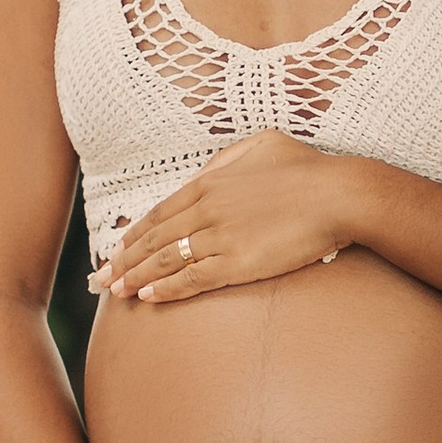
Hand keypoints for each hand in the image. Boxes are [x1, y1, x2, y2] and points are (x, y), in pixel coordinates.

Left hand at [97, 136, 364, 303]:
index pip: (159, 213)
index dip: (135, 234)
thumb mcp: (260, 145)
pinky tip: (149, 297)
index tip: (118, 248)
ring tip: (117, 292)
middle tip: (102, 278)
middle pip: (154, 239)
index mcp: (209, 182)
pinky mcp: (236, 263)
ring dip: (137, 277)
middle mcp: (206, 209)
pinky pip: (192, 279)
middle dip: (124, 260)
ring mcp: (219, 237)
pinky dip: (167, 289)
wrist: (339, 194)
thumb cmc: (307, 168)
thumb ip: (225, 160)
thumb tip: (202, 173)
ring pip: (166, 260)